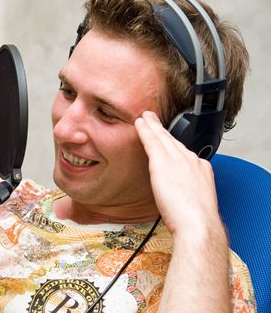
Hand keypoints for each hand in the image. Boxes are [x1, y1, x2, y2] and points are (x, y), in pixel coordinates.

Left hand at [134, 111, 221, 236]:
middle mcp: (191, 160)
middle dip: (163, 130)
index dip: (174, 145)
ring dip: (152, 126)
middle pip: (173, 141)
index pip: (185, 153)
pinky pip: (151, 141)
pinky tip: (139, 123)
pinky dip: (145, 130)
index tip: (168, 139)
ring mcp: (178, 159)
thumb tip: (179, 198)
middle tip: (153, 118)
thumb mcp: (196, 202)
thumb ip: (187, 194)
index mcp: (201, 170)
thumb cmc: (197, 220)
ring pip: (162, 137)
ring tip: (144, 117)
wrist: (198, 223)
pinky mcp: (163, 162)